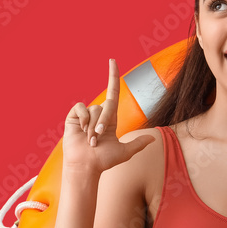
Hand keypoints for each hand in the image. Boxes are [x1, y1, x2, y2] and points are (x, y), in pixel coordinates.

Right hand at [61, 59, 154, 174]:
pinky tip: (81, 130)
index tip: (113, 61)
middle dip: (103, 122)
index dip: (113, 77)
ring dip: (93, 127)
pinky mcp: (73, 117)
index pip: (113, 93)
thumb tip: (153, 139)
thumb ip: (138, 143)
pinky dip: (83, 119)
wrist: (86, 167)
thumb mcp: (125, 152)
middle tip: (97, 139)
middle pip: (106, 105)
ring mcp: (85, 116)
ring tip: (90, 140)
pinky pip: (81, 108)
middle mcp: (98, 115)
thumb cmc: (104, 161)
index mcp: (110, 119)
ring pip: (94, 109)